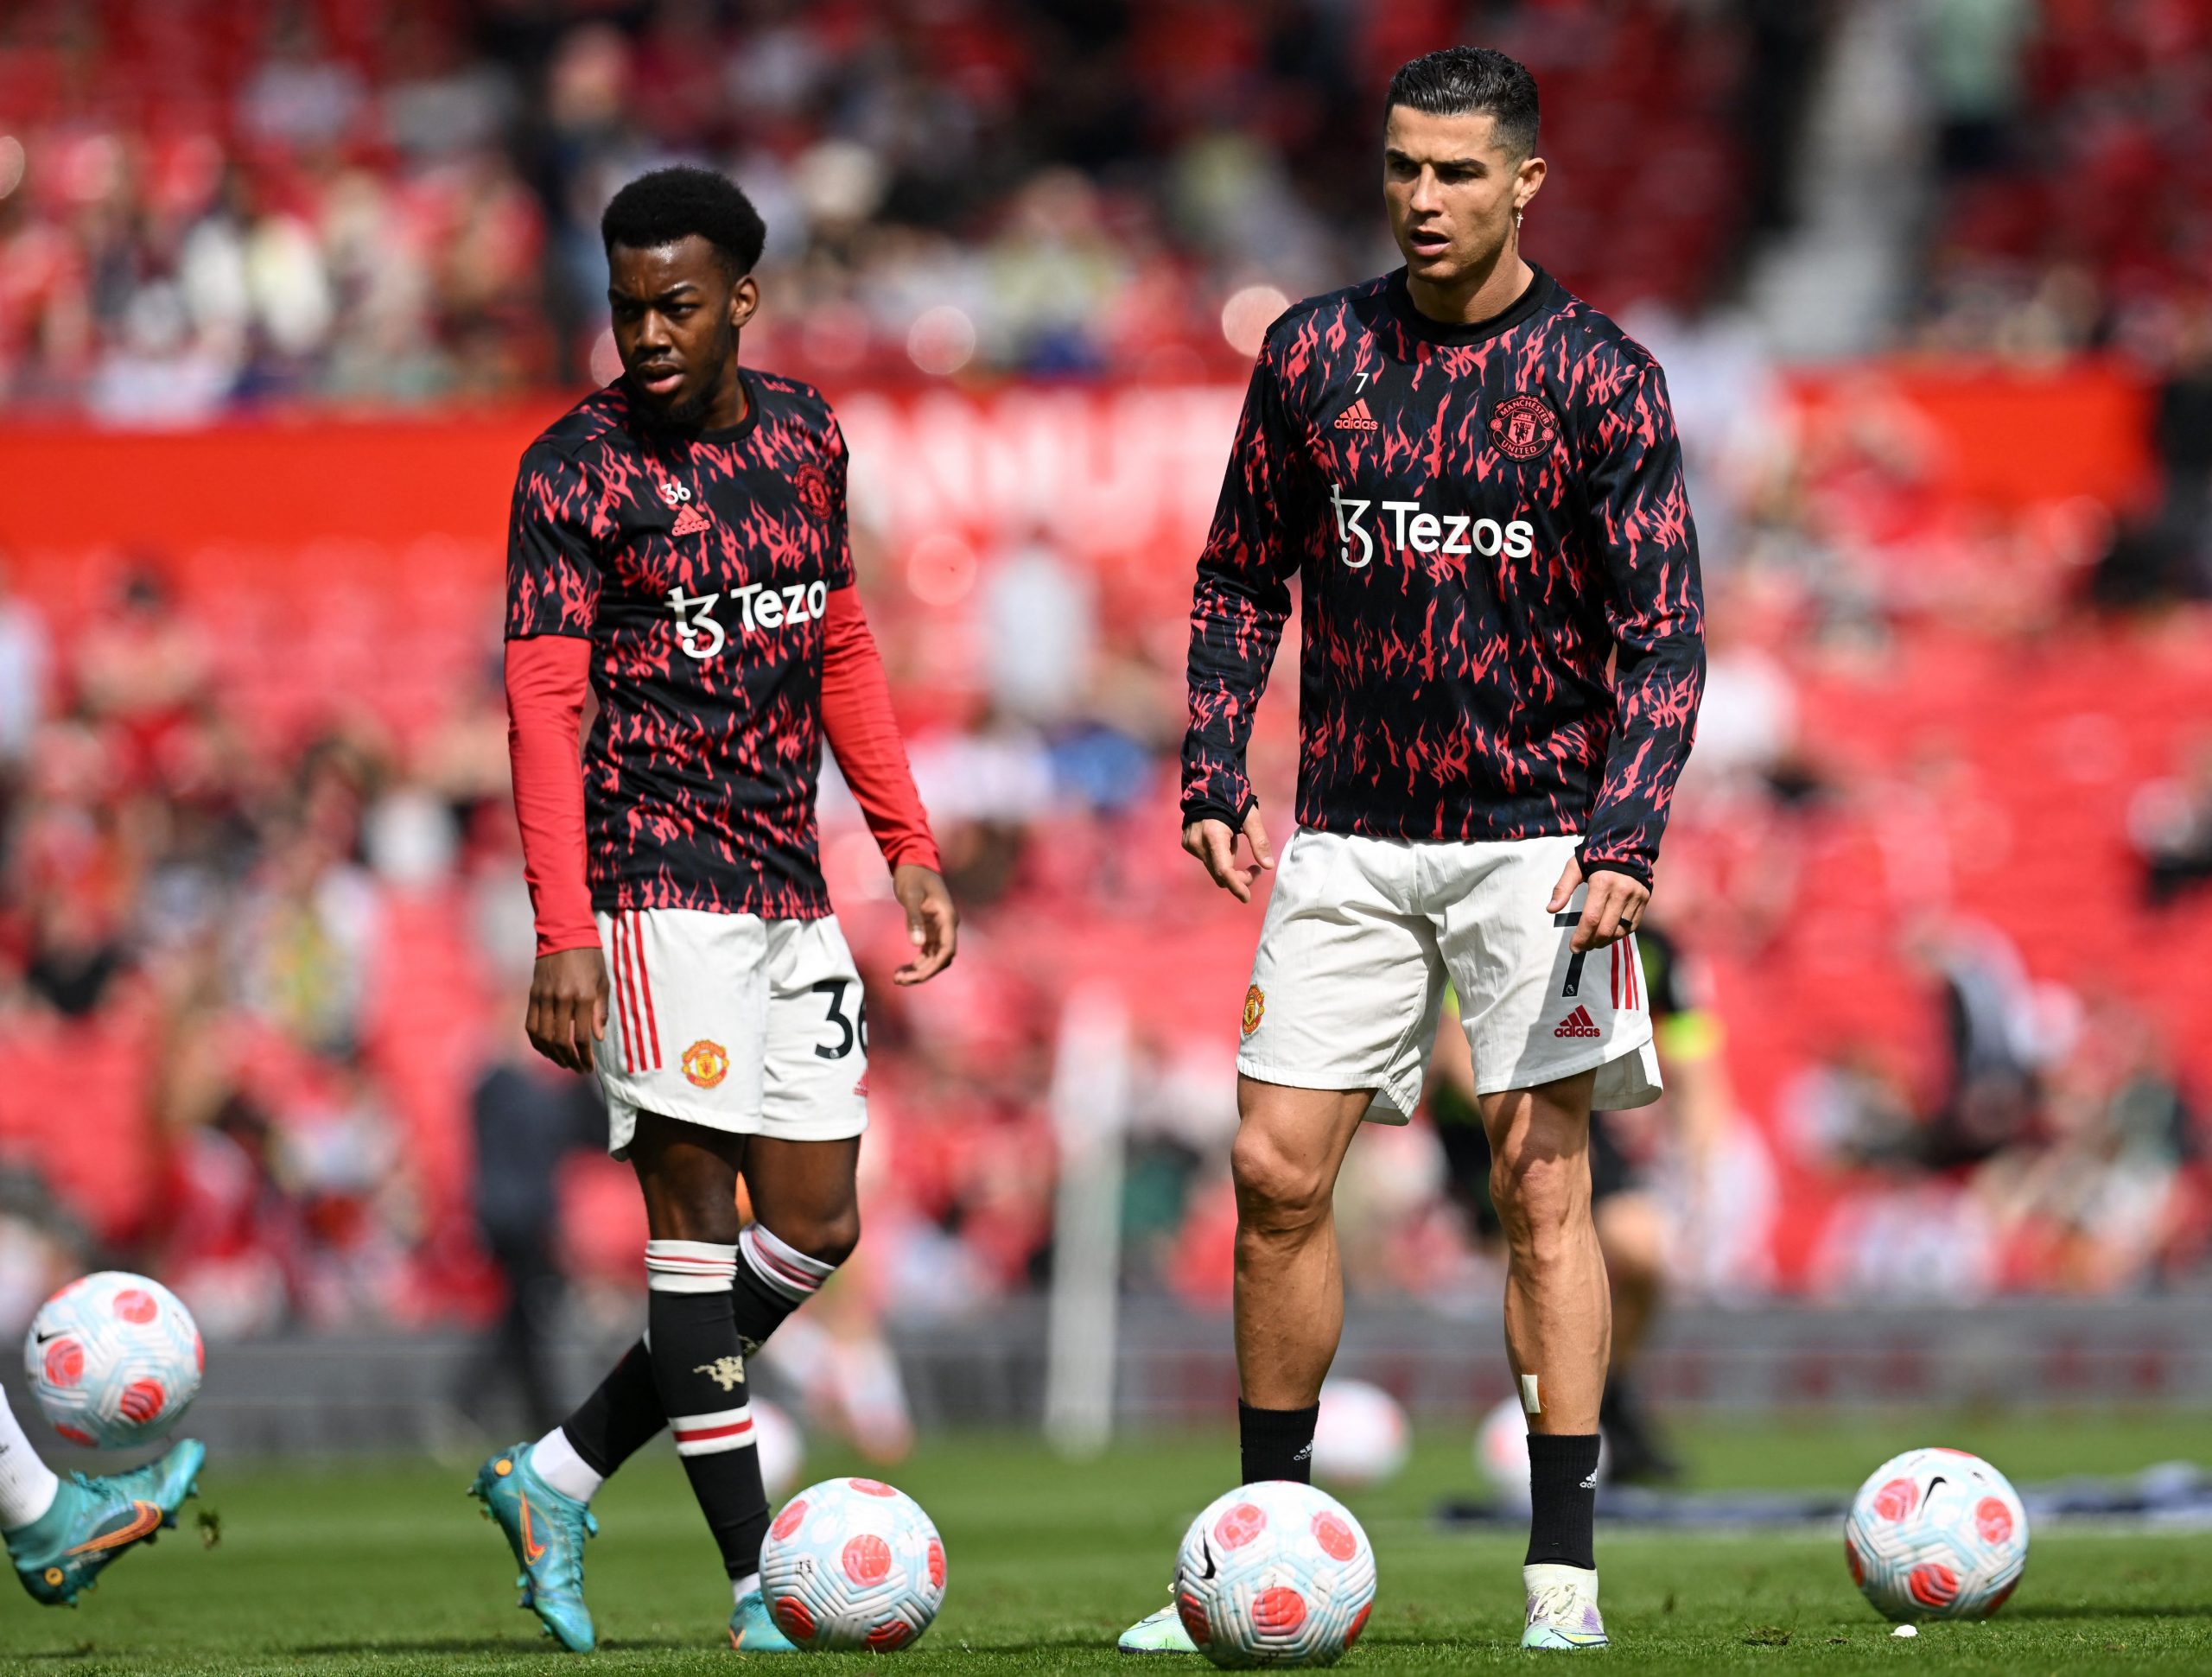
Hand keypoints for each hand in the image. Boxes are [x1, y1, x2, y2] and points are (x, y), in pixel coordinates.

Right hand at [527, 946, 609, 1072]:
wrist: (565, 934)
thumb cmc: (590, 959)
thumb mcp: (603, 983)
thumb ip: (600, 1012)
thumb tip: (597, 1038)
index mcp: (583, 996)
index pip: (582, 1036)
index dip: (585, 1056)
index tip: (590, 1067)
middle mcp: (562, 998)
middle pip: (561, 1040)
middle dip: (570, 1060)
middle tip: (578, 1069)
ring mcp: (544, 997)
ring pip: (543, 1037)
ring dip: (553, 1055)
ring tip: (564, 1063)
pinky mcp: (533, 995)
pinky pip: (531, 1026)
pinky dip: (537, 1042)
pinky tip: (547, 1050)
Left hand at [892, 862, 957, 985]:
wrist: (913, 862)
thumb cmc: (913, 877)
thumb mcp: (911, 896)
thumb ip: (914, 919)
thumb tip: (916, 944)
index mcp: (947, 919)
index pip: (947, 950)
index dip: (934, 967)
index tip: (917, 976)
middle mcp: (947, 927)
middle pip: (940, 959)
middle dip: (923, 972)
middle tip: (899, 980)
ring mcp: (939, 929)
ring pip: (933, 958)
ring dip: (919, 971)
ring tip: (897, 978)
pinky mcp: (930, 930)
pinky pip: (927, 953)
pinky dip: (916, 963)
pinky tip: (902, 969)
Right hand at [1183, 805, 1274, 902]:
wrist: (1207, 785)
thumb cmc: (1233, 799)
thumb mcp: (1251, 818)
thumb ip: (1260, 841)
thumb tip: (1268, 866)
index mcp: (1214, 834)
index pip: (1224, 869)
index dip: (1236, 885)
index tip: (1247, 897)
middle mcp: (1198, 842)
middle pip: (1220, 873)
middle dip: (1238, 877)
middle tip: (1255, 869)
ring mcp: (1190, 844)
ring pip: (1213, 868)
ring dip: (1228, 864)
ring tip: (1234, 841)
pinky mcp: (1187, 844)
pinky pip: (1206, 859)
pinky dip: (1218, 856)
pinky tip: (1222, 838)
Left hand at [1547, 856, 1649, 952]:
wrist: (1626, 844)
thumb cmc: (1595, 856)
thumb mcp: (1575, 866)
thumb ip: (1562, 888)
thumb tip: (1551, 909)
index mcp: (1602, 882)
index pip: (1591, 918)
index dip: (1581, 937)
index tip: (1573, 947)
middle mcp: (1622, 890)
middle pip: (1606, 928)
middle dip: (1591, 943)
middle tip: (1581, 947)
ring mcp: (1636, 896)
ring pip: (1620, 930)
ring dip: (1605, 942)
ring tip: (1593, 943)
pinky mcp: (1645, 899)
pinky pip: (1632, 926)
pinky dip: (1619, 935)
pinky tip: (1608, 936)